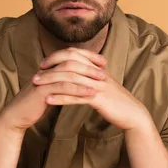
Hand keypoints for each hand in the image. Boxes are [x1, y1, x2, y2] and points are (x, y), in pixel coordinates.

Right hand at [0, 49, 105, 131]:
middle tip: (105, 71)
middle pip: (72, 61)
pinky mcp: (42, 91)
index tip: (103, 61)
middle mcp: (47, 70)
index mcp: (50, 67)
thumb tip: (79, 79)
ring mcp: (44, 79)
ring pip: (69, 73)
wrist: (17, 115)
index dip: (88, 56)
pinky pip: (63, 88)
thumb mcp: (52, 90)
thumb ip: (63, 83)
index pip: (71, 55)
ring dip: (87, 77)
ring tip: (102, 82)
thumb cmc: (35, 104)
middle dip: (90, 65)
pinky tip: (90, 93)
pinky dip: (78, 90)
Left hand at [34, 47, 149, 131]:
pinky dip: (60, 98)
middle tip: (34, 75)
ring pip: (70, 79)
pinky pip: (76, 97)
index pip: (73, 54)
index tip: (43, 64)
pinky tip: (48, 101)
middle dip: (50, 69)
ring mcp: (97, 85)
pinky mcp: (98, 99)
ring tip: (36, 86)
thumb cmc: (116, 101)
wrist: (132, 114)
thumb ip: (90, 77)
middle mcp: (96, 73)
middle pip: (69, 63)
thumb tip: (75, 74)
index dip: (57, 57)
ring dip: (50, 82)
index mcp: (96, 68)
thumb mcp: (102, 85)